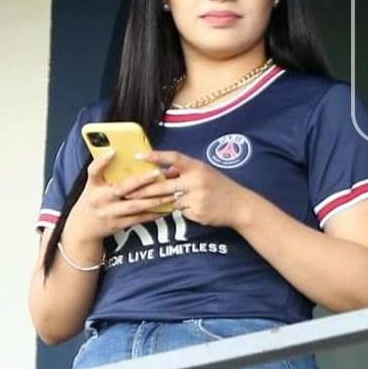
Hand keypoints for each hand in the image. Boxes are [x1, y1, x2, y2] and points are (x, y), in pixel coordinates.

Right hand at [65, 152, 180, 245]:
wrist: (83, 228)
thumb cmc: (91, 201)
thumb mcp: (93, 186)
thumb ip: (104, 174)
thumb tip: (120, 155)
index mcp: (93, 186)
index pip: (94, 172)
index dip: (102, 161)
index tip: (113, 151)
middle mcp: (100, 199)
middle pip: (121, 188)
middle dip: (140, 181)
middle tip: (157, 173)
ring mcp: (110, 213)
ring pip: (134, 206)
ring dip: (154, 200)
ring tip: (170, 194)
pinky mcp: (118, 224)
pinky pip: (138, 218)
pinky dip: (153, 214)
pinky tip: (165, 208)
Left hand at [134, 150, 254, 228]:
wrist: (239, 205)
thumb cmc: (219, 187)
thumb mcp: (204, 172)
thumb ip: (184, 171)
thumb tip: (162, 171)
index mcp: (197, 167)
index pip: (174, 158)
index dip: (156, 156)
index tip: (139, 156)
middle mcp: (196, 180)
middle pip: (164, 185)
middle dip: (144, 191)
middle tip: (128, 193)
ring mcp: (196, 197)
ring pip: (171, 200)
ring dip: (163, 202)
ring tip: (152, 202)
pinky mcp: (197, 212)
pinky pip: (180, 211)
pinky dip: (180, 210)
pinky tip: (189, 209)